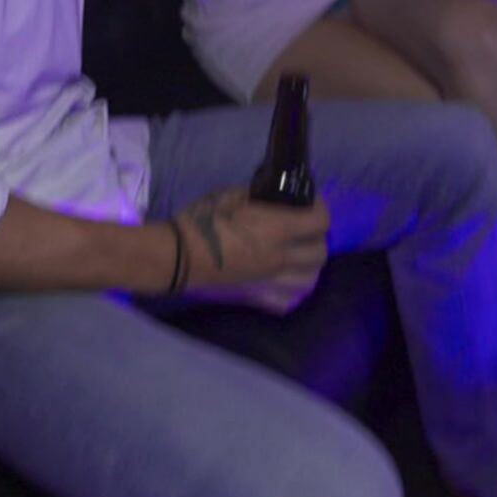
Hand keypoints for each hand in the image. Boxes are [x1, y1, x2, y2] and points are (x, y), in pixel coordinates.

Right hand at [173, 189, 329, 315]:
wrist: (176, 257)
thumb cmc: (201, 222)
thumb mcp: (229, 195)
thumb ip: (257, 196)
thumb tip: (270, 196)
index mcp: (277, 229)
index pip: (320, 221)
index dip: (319, 207)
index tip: (308, 200)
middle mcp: (281, 257)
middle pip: (320, 252)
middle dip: (317, 236)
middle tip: (303, 226)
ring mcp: (270, 281)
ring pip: (310, 279)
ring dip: (309, 265)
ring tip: (297, 254)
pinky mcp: (257, 297)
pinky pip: (288, 301)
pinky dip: (292, 291)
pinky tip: (284, 280)